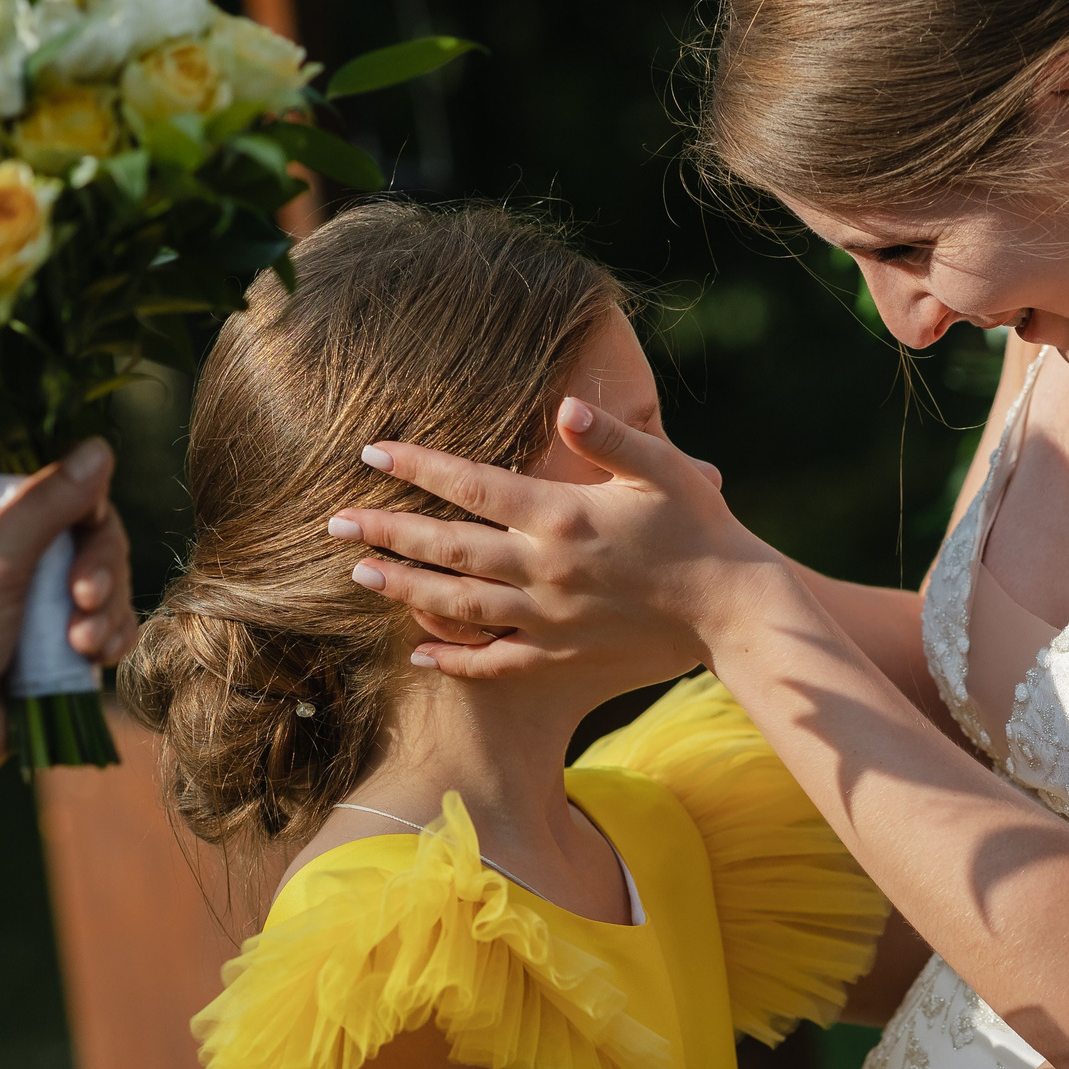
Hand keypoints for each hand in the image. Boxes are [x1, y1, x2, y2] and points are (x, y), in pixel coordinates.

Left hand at [0, 442, 134, 792]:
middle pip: (93, 532)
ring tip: (80, 649)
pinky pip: (108, 622)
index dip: (87, 519)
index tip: (82, 564)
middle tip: (83, 607)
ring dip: (106, 614)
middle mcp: (6, 543)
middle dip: (99, 574)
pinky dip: (109, 639)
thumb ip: (48, 505)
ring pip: (108, 580)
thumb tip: (100, 445)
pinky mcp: (52, 640)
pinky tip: (92, 661)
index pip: (61, 485)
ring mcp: (31, 594)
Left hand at [334, 395, 760, 681]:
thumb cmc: (703, 529)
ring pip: (457, 606)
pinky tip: (418, 652)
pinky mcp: (559, 658)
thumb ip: (610, 436)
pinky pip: (493, 662)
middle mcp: (543, 569)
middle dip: (386, 532)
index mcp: (561, 516)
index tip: (372, 453)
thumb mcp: (664, 468)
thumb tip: (564, 406)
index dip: (418, 468)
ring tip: (359, 576)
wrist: (734, 611)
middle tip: (335, 522)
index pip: (472, 486)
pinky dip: (452, 659)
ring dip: (404, 590)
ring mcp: (547, 619)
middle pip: (447, 548)